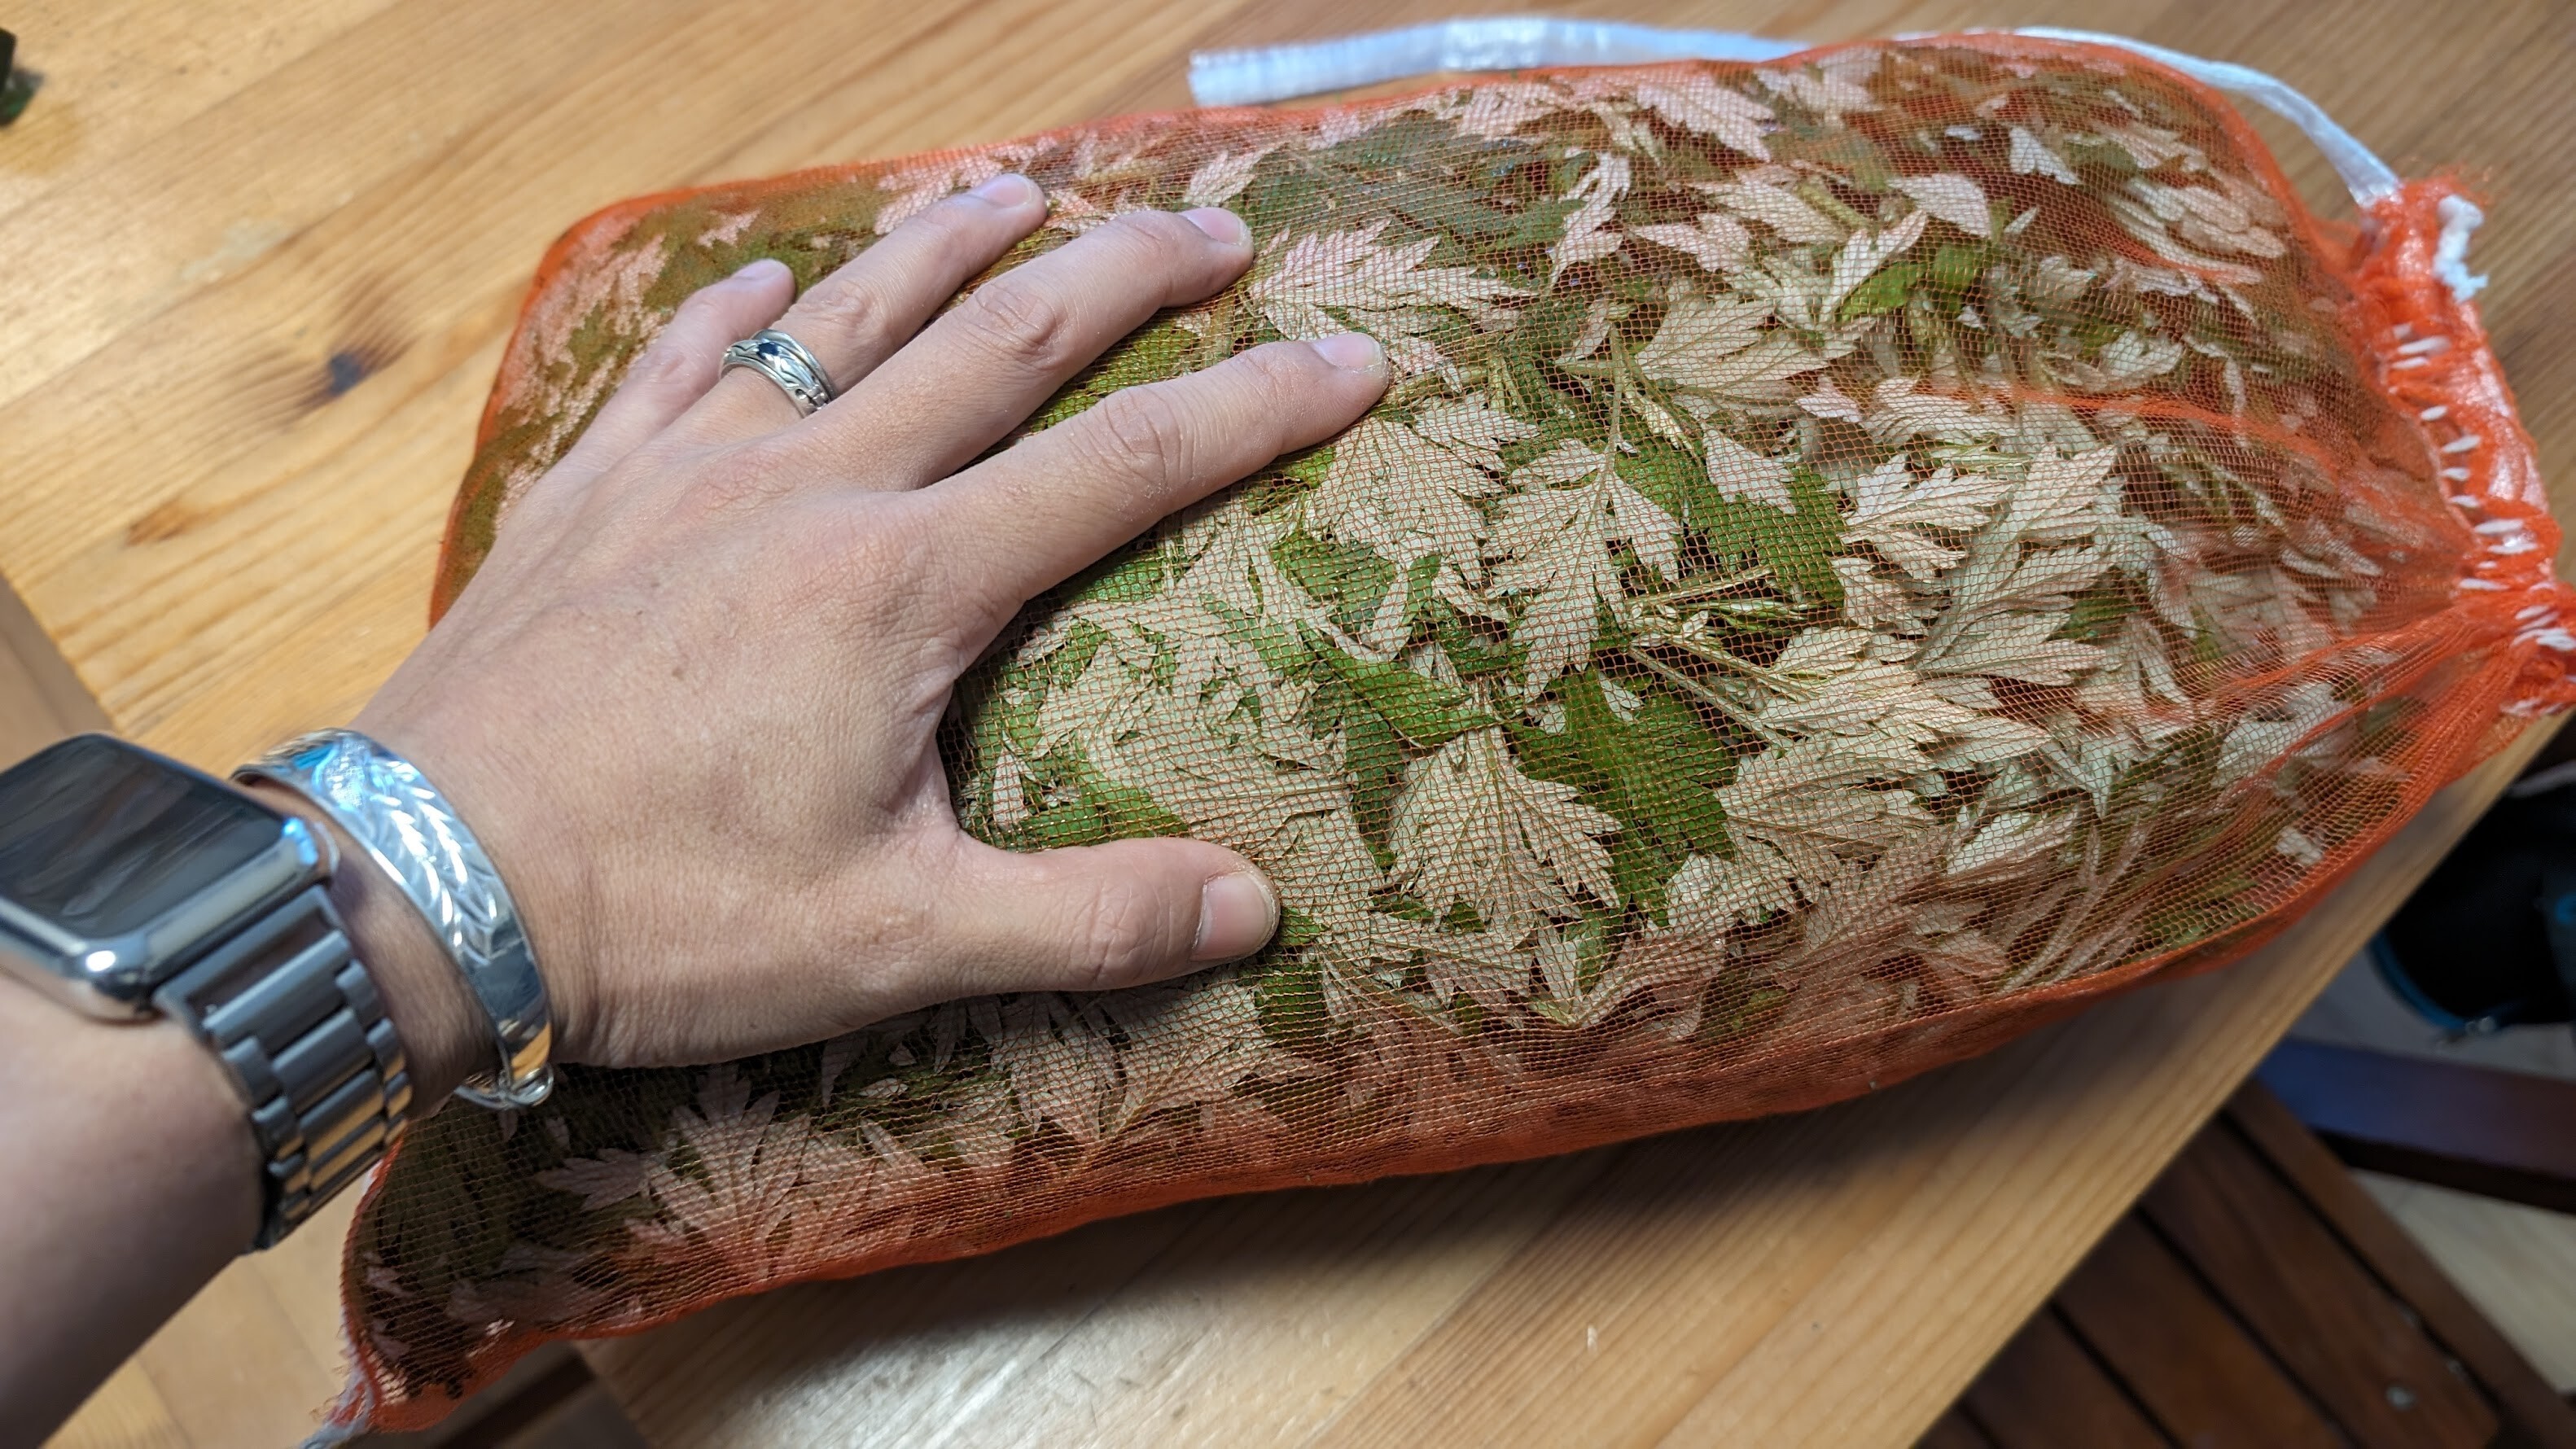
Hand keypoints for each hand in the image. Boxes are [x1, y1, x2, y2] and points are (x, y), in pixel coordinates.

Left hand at [339, 174, 1387, 1078]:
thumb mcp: (896, 941)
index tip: (1354, 356)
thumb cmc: (663, 917)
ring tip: (1018, 189)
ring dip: (944, 243)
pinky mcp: (591, 491)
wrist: (411, 889)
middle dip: (1124, 273)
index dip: (1257, 405)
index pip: (1126, 464)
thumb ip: (1084, 919)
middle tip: (1214, 229)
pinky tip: (764, 270)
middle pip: (1001, 339)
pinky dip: (738, 301)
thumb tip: (1251, 908)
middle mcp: (810, 488)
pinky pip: (680, 357)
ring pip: (843, 312)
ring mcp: (689, 473)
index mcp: (905, 584)